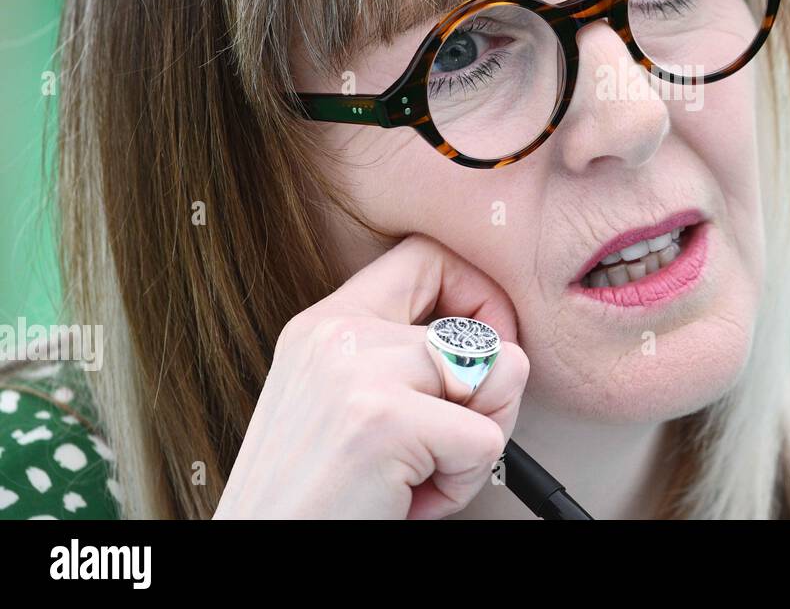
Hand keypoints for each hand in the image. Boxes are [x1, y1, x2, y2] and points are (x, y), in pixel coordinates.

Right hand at [213, 234, 527, 518]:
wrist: (261, 559)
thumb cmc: (313, 501)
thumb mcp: (346, 406)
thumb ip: (404, 361)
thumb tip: (503, 351)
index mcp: (324, 324)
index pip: (427, 255)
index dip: (477, 297)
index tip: (479, 357)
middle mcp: (337, 335)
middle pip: (483, 331)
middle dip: (487, 402)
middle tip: (438, 453)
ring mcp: (358, 372)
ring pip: (498, 378)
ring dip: (475, 444)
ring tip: (417, 477)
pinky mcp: (383, 421)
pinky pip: (486, 441)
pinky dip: (461, 485)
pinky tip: (409, 501)